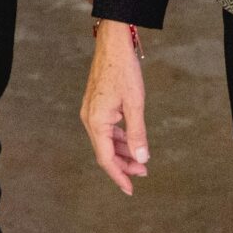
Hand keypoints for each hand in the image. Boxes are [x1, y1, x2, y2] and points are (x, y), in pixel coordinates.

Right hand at [81, 20, 149, 195]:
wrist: (113, 43)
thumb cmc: (123, 70)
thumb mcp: (135, 104)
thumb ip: (137, 133)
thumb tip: (142, 158)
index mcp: (96, 122)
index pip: (106, 159)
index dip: (119, 176)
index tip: (130, 189)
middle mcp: (89, 119)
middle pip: (105, 152)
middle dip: (124, 164)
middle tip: (144, 172)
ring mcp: (91, 112)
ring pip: (106, 141)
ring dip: (123, 151)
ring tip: (141, 159)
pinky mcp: (96, 105)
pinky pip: (106, 129)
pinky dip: (119, 138)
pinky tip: (131, 140)